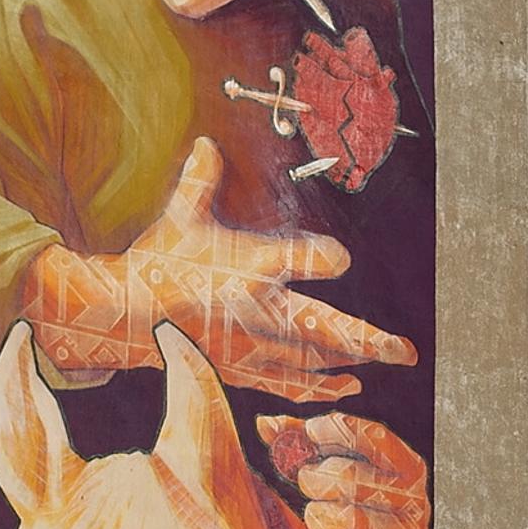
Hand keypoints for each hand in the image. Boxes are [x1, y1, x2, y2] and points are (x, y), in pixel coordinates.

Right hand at [22, 138, 416, 402]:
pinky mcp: (241, 368)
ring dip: (352, 360)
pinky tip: (347, 385)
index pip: (296, 260)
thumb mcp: (179, 218)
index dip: (322, 260)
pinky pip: (289, 382)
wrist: (123, 316)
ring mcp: (251, 346)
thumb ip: (201, 182)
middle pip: (322, 328)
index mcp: (248, 267)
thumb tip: (206, 143)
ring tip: (385, 358)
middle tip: (404, 350)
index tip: (342, 260)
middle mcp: (256, 311)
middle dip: (367, 341)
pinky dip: (320, 385)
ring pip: (312, 358)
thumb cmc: (157, 262)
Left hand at [258, 413, 429, 528]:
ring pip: (351, 521)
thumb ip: (301, 444)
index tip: (308, 433)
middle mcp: (417, 501)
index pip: (372, 436)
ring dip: (322, 521)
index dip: (333, 431)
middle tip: (308, 484)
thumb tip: (266, 425)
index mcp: (408, 468)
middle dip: (315, 480)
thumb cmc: (351, 509)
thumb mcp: (331, 470)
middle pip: (350, 478)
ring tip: (321, 522)